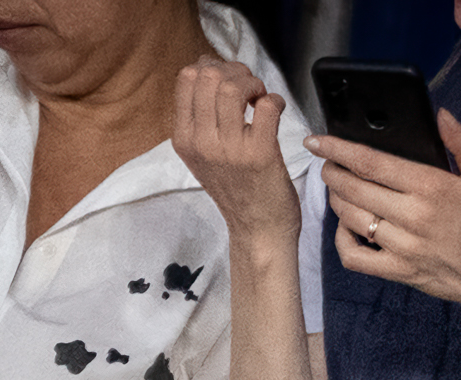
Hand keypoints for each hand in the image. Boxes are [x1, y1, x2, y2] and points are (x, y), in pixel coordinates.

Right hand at [173, 58, 300, 250]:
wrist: (258, 230)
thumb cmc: (236, 189)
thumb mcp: (203, 155)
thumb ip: (201, 118)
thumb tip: (210, 71)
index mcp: (185, 139)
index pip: (186, 79)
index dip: (212, 67)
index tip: (228, 79)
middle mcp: (202, 143)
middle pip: (208, 77)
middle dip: (234, 71)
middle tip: (248, 88)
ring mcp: (230, 150)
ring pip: (233, 88)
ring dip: (253, 83)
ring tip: (259, 98)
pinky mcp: (260, 155)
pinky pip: (266, 106)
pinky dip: (275, 100)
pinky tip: (275, 111)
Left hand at [310, 111, 460, 319]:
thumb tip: (441, 115)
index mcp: (431, 187)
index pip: (371, 163)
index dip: (338, 149)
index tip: (319, 141)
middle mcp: (412, 216)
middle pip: (353, 188)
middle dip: (332, 171)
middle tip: (327, 163)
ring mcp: (403, 246)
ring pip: (351, 218)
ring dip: (336, 200)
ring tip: (337, 189)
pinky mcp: (399, 270)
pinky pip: (355, 257)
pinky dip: (342, 241)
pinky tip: (346, 228)